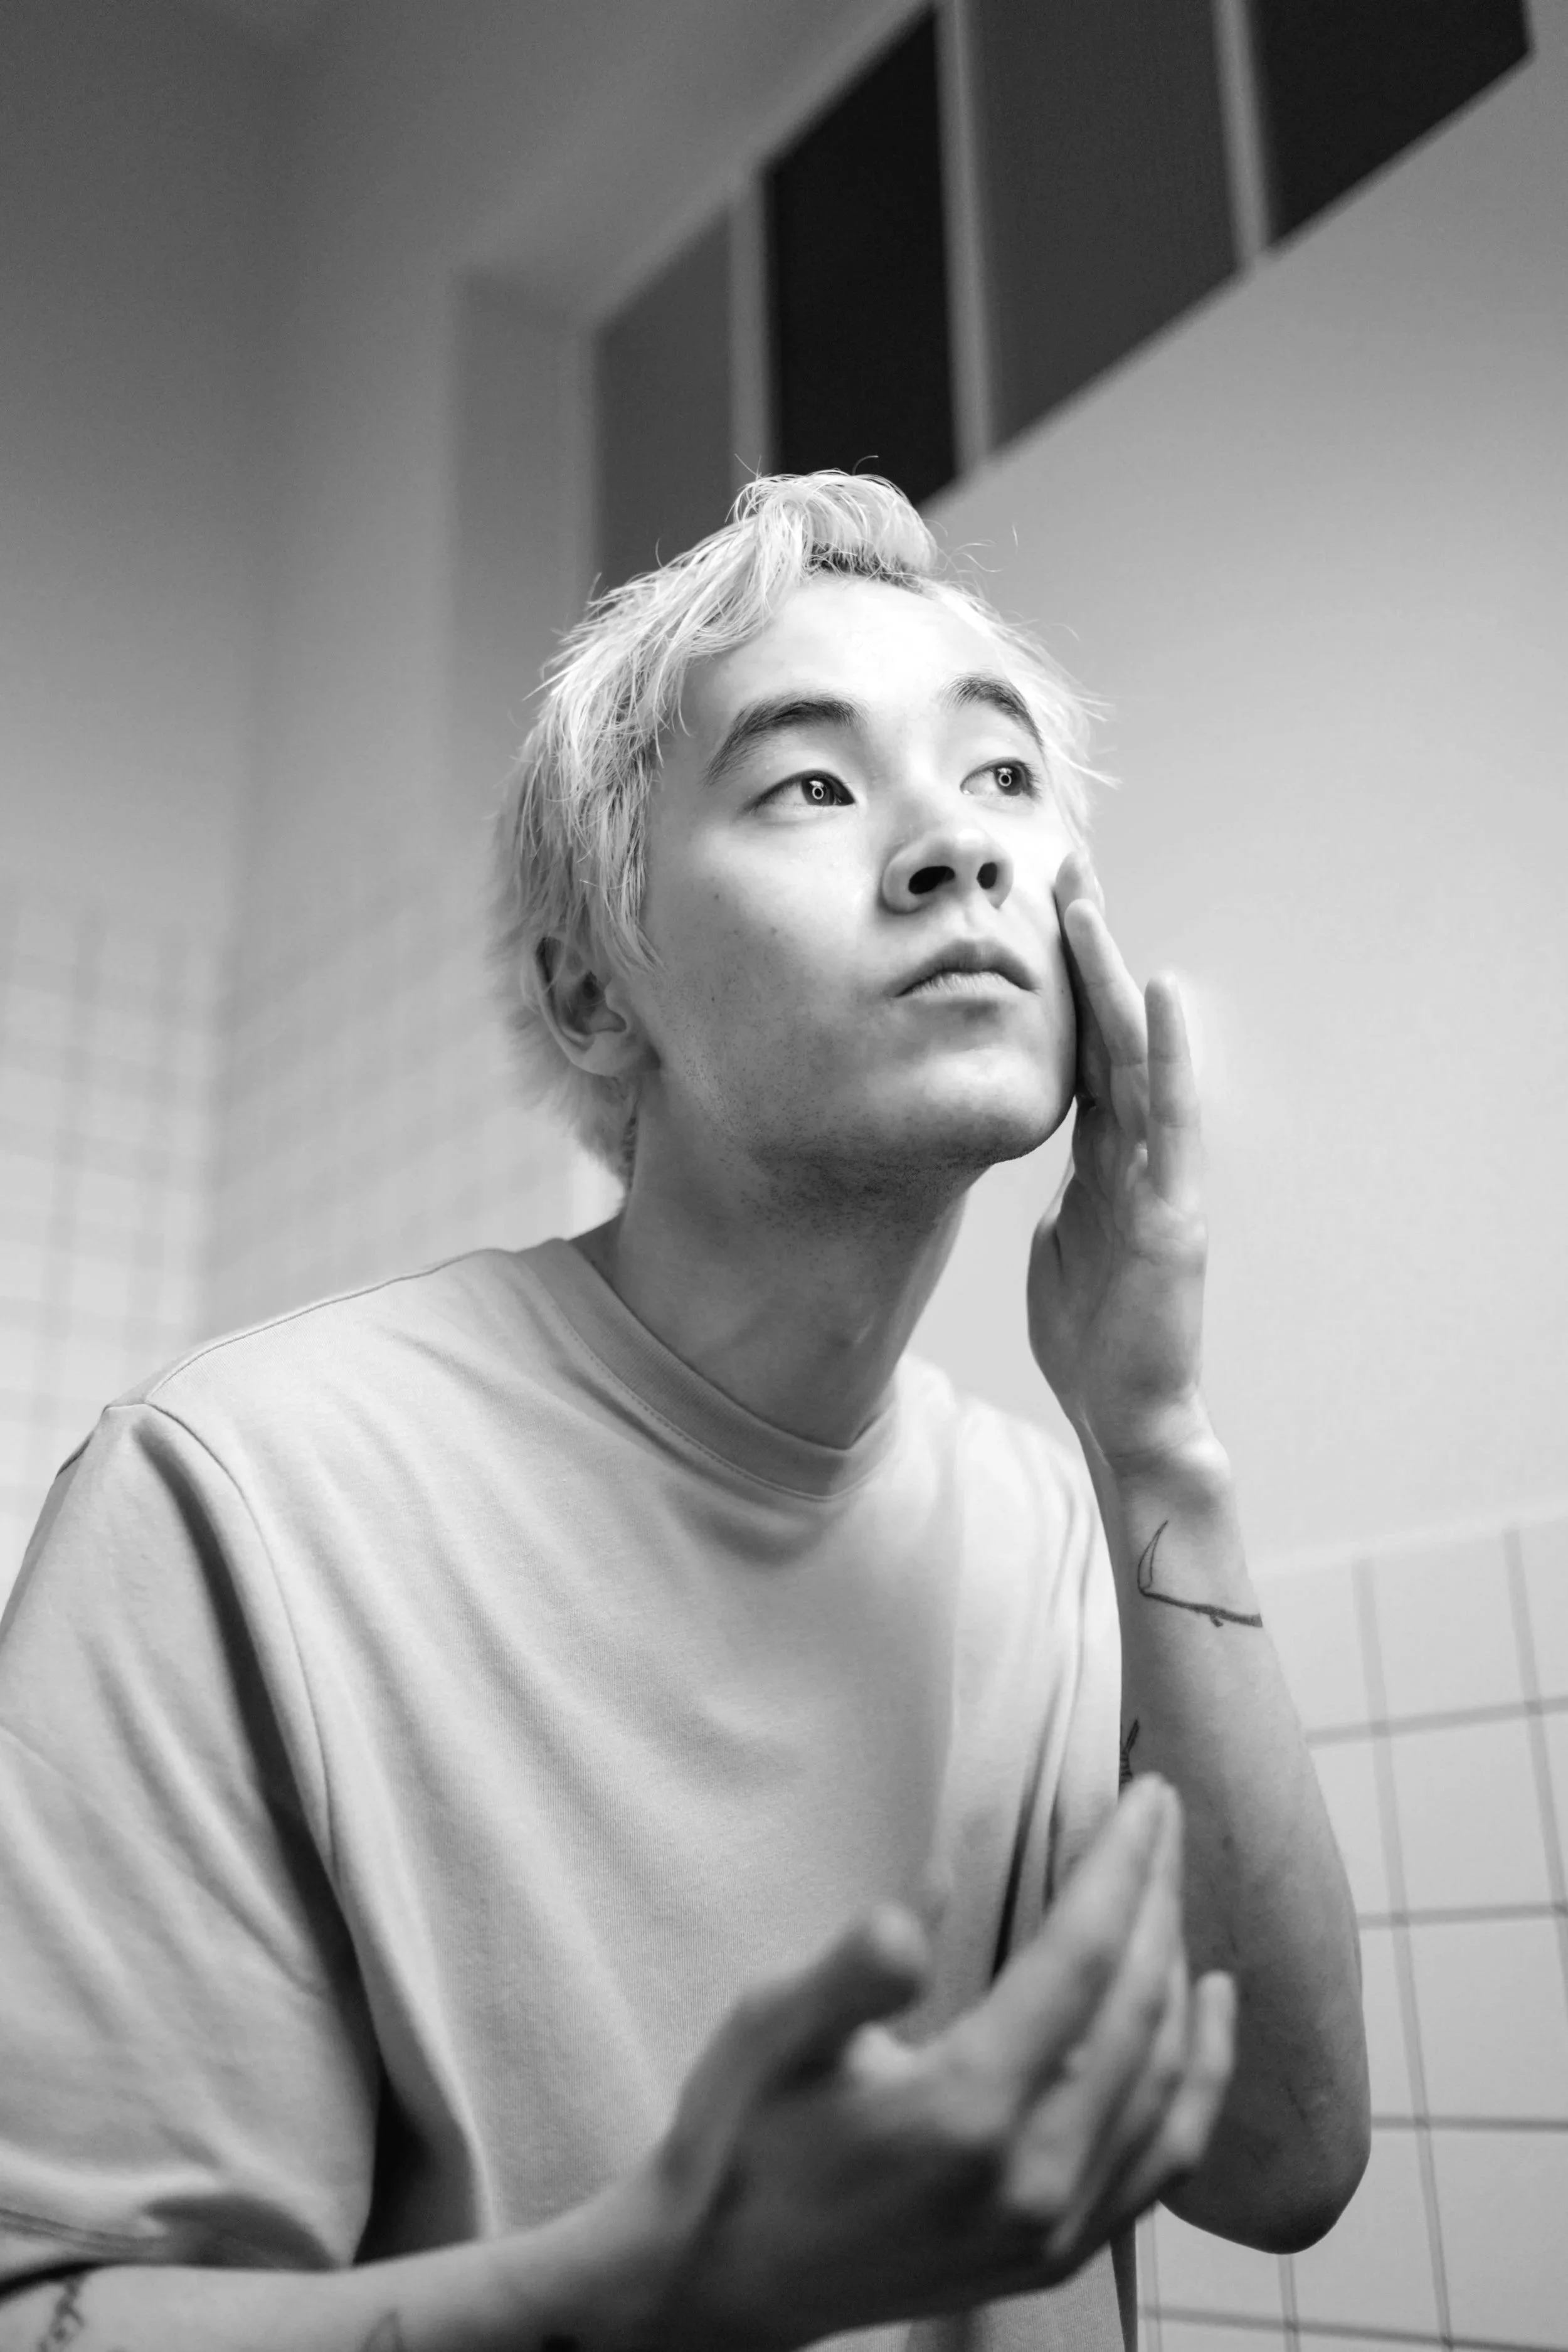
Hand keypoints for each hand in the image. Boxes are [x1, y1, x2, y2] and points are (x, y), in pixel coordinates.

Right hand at [638, 1778, 1234, 2349]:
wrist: (723, 2285)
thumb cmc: (740, 2140)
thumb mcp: (772, 2031)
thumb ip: (854, 1968)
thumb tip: (931, 1894)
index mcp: (964, 2109)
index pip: (1081, 1958)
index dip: (1120, 1865)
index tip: (1145, 1792)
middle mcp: (1032, 2177)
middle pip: (1135, 2007)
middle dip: (1156, 1894)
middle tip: (1160, 1812)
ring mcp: (1055, 2228)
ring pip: (1165, 2076)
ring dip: (1177, 1967)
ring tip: (1169, 1884)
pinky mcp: (1058, 2255)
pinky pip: (1165, 2154)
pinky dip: (1201, 2074)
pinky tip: (1206, 2011)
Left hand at [1027, 852, 1211, 1472]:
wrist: (1128, 1410)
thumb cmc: (1095, 1334)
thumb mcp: (1061, 1240)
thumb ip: (1063, 1189)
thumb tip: (1030, 1154)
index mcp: (1106, 1156)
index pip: (1083, 1049)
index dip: (1065, 980)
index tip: (1041, 906)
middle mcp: (1137, 1150)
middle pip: (1107, 1031)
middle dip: (1088, 952)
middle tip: (1065, 868)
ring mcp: (1160, 1174)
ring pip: (1133, 1057)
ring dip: (1113, 980)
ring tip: (1090, 908)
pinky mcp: (1171, 1208)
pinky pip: (1170, 1118)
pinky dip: (1168, 1053)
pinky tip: (1161, 994)